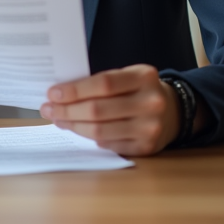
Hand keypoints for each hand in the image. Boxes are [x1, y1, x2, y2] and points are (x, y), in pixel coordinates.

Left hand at [40, 64, 179, 155]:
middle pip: (98, 110)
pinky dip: (90, 138)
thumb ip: (102, 82)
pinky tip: (79, 130)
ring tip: (59, 120)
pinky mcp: (146, 147)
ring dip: (74, 126)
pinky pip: (109, 144)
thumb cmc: (141, 90)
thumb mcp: (129, 76)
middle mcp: (150, 102)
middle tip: (48, 109)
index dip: (75, 90)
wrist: (174, 111)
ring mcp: (150, 127)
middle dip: (67, 110)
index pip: (103, 83)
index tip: (53, 93)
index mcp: (144, 77)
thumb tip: (62, 93)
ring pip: (100, 131)